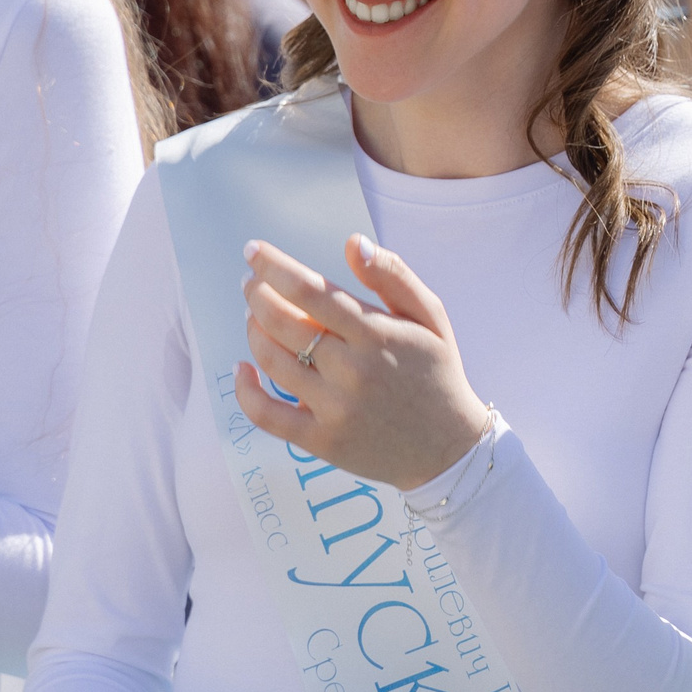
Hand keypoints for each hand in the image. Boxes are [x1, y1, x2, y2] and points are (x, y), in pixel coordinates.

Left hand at [233, 233, 495, 492]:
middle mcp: (353, 370)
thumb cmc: (437, 374)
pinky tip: (242, 369)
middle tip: (251, 284)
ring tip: (253, 317)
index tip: (254, 251)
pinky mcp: (321, 441)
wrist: (449, 449)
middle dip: (257, 295)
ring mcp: (334, 408)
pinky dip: (245, 391)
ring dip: (253, 331)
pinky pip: (266, 414)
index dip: (274, 268)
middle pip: (282, 323)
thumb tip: (353, 243)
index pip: (311, 292)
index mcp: (378, 334)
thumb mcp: (431, 317)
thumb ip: (394, 276)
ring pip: (272, 361)